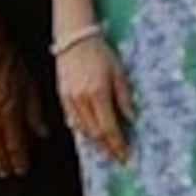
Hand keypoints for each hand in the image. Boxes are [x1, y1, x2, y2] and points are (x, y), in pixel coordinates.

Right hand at [56, 34, 133, 162]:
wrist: (74, 38)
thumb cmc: (100, 52)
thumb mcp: (118, 72)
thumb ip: (124, 97)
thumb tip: (132, 119)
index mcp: (98, 93)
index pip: (109, 128)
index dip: (117, 144)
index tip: (125, 155)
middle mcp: (82, 100)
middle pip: (95, 134)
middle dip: (108, 148)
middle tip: (118, 156)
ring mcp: (70, 99)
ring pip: (83, 130)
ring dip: (96, 142)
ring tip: (107, 148)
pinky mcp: (62, 96)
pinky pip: (73, 121)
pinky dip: (83, 130)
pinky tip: (91, 134)